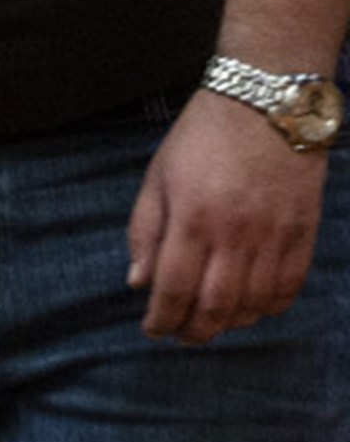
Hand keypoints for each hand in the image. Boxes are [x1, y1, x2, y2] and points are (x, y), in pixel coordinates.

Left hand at [127, 92, 327, 343]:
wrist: (265, 105)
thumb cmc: (200, 139)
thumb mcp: (157, 177)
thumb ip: (145, 232)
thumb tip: (138, 284)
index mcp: (193, 218)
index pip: (174, 288)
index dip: (161, 318)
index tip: (151, 330)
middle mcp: (236, 233)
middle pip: (216, 306)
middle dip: (194, 331)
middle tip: (179, 336)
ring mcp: (275, 236)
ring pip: (254, 304)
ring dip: (230, 324)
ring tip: (211, 323)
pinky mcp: (304, 232)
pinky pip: (289, 287)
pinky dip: (269, 307)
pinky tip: (251, 307)